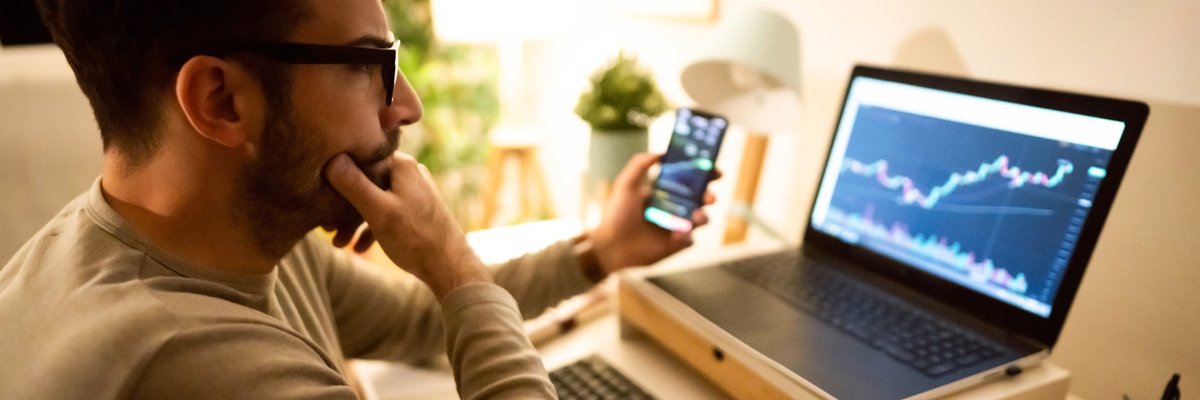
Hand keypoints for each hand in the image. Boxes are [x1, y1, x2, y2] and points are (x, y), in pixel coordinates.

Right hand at [324, 152, 489, 299]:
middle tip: (326, 229)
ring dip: (355, 221)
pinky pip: (387, 212)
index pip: (360, 159)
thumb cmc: (415, 238)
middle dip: (343, 207)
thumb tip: (330, 159)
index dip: (337, 177)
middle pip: (366, 181)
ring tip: (339, 244)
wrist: (450, 266)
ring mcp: (414, 191)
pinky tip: (359, 248)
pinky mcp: (416, 209)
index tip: (321, 198)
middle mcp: (409, 172)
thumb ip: (354, 185)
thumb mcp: (378, 211)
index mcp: (401, 165)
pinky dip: (372, 227)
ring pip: (374, 200)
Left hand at [588, 153, 718, 275]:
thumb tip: (661, 153)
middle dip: (710, 196)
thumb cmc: (616, 215)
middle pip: (701, 199)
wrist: (610, 246)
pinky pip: (690, 240)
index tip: (715, 171)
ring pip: (701, 219)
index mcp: (666, 191)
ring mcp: (677, 226)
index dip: (706, 175)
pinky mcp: (676, 245)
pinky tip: (676, 236)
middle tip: (710, 197)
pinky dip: (687, 237)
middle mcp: (674, 207)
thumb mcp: (625, 185)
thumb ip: (639, 165)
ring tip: (696, 217)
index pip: (690, 180)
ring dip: (703, 217)